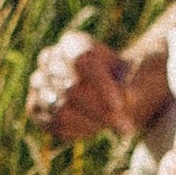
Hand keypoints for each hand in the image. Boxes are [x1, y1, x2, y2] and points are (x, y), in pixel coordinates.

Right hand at [28, 28, 144, 142]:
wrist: (110, 93)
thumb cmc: (128, 81)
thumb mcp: (139, 77)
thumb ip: (136, 83)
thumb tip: (126, 95)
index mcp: (73, 43)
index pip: (83, 60)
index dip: (100, 84)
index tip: (120, 106)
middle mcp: (50, 59)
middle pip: (71, 89)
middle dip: (101, 113)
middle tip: (126, 128)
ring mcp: (38, 83)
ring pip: (62, 111)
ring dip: (93, 123)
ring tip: (114, 126)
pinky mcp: (35, 107)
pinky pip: (54, 125)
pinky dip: (77, 131)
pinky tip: (94, 126)